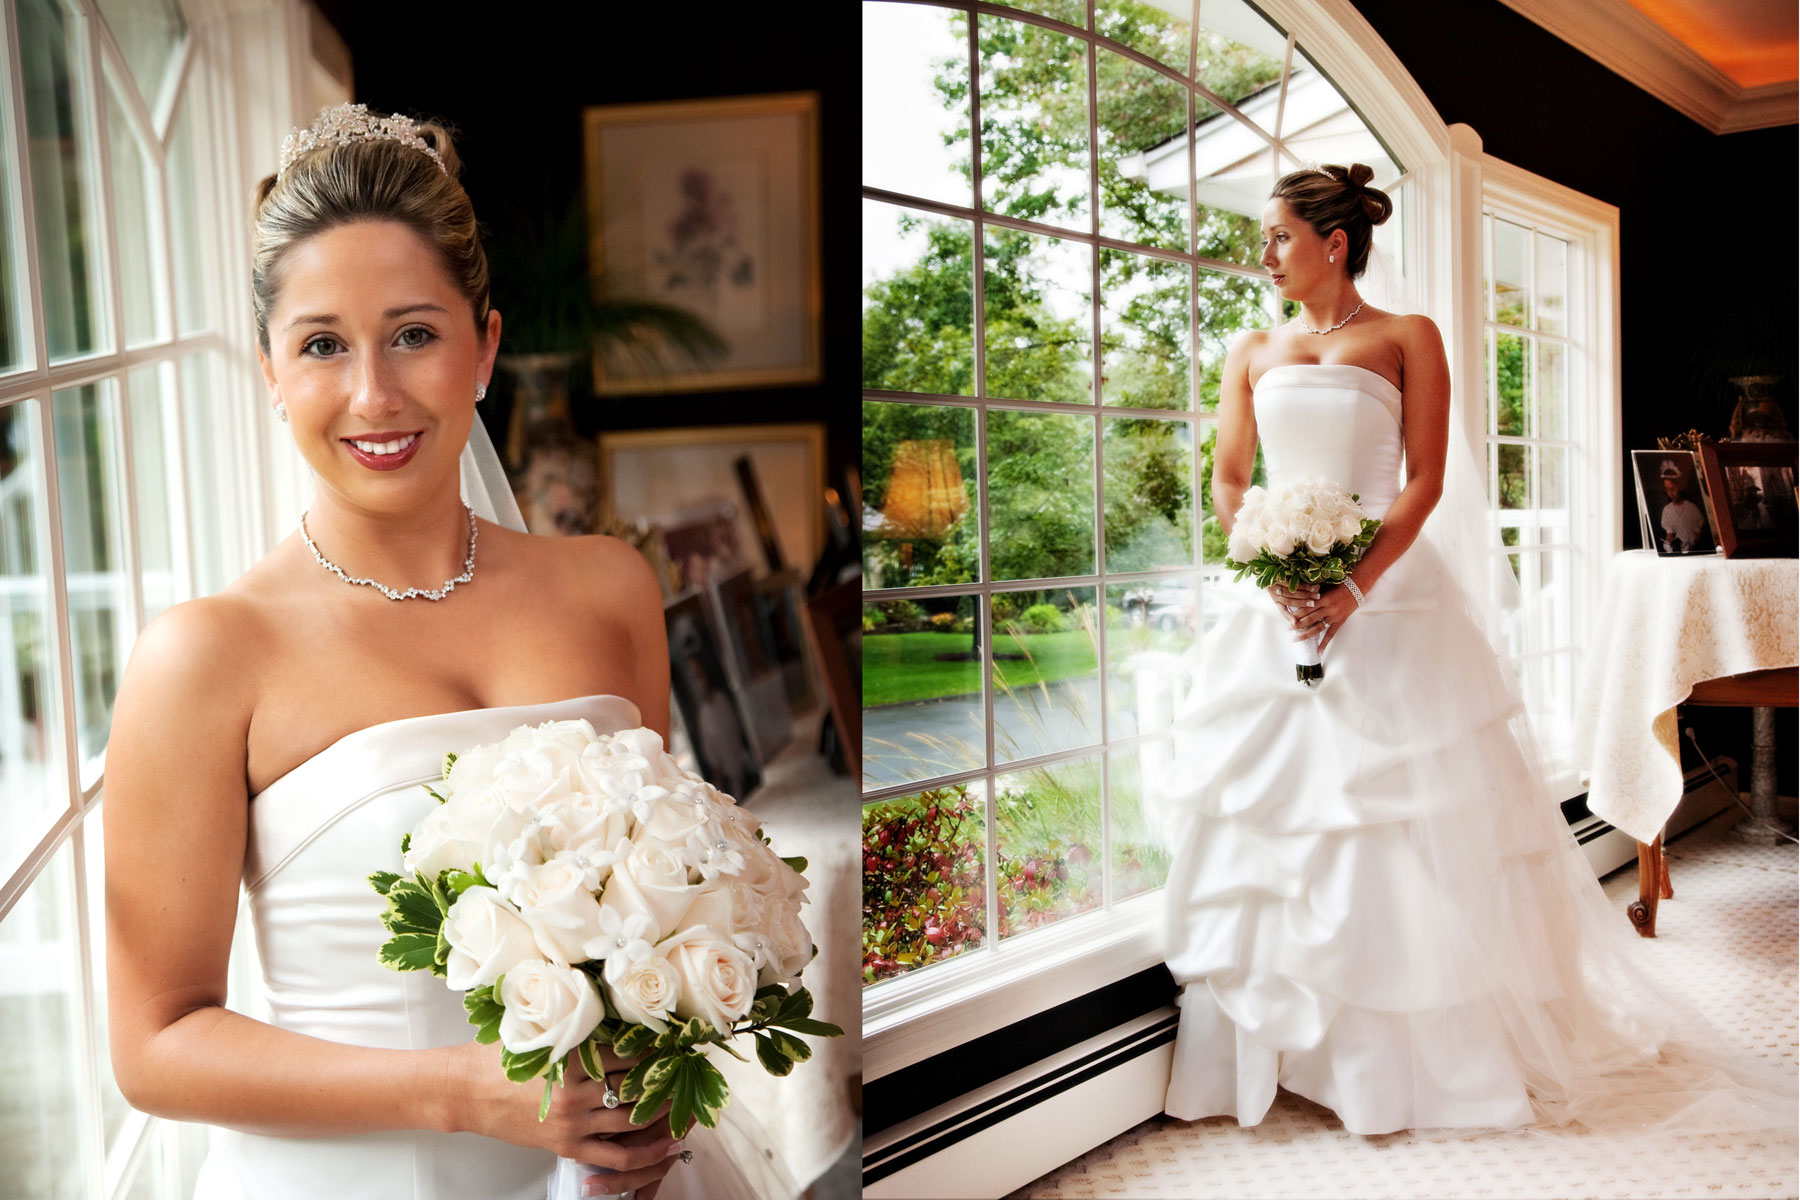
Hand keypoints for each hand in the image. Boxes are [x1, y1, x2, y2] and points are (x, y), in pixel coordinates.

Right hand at [442, 1039, 682, 1193]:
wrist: (466, 1091)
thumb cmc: (499, 1058)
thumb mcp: (540, 1033)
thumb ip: (575, 1026)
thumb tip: (610, 1006)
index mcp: (572, 1059)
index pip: (627, 1053)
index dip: (657, 1048)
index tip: (677, 1041)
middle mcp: (577, 1093)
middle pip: (635, 1086)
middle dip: (667, 1078)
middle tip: (692, 1069)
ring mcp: (574, 1123)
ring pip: (632, 1119)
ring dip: (663, 1111)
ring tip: (688, 1100)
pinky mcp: (568, 1146)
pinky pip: (616, 1157)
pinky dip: (646, 1154)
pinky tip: (669, 1146)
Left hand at [1276, 580, 1356, 651]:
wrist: (1356, 588)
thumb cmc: (1339, 585)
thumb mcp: (1325, 587)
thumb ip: (1313, 594)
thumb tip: (1298, 597)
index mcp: (1323, 598)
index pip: (1307, 607)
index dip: (1297, 613)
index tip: (1288, 617)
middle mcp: (1328, 608)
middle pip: (1310, 618)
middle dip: (1298, 624)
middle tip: (1288, 628)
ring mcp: (1334, 616)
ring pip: (1318, 628)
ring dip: (1306, 634)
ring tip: (1296, 639)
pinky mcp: (1340, 622)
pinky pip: (1331, 634)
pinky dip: (1324, 643)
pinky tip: (1319, 651)